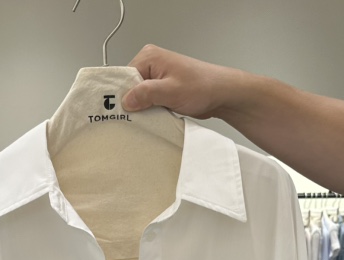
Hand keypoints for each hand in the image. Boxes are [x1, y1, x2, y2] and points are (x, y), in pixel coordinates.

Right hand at [123, 45, 238, 118]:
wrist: (221, 94)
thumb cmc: (202, 86)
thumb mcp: (170, 91)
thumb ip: (146, 94)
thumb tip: (126, 100)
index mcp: (149, 57)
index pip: (124, 77)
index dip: (122, 96)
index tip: (121, 113)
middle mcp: (151, 64)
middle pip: (129, 88)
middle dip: (132, 104)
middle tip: (136, 119)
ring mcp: (156, 77)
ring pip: (138, 97)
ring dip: (142, 109)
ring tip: (149, 117)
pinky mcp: (162, 89)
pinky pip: (148, 101)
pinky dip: (149, 111)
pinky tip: (154, 118)